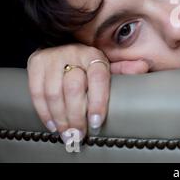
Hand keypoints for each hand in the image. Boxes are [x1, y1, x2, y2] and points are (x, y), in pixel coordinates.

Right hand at [26, 43, 149, 141]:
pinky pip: (37, 92)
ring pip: (54, 92)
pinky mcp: (36, 63)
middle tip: (80, 134)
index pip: (98, 78)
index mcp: (94, 54)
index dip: (98, 102)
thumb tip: (143, 66)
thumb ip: (123, 69)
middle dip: (77, 116)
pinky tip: (53, 125)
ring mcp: (53, 57)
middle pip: (74, 88)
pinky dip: (44, 112)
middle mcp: (73, 52)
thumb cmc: (87, 62)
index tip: (97, 122)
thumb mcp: (106, 63)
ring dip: (60, 118)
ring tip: (67, 133)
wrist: (60, 44)